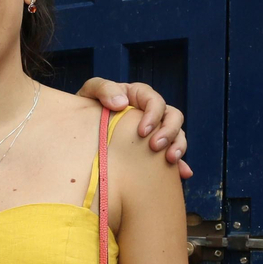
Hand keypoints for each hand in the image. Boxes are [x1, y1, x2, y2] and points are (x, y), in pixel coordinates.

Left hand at [76, 78, 191, 178]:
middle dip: (169, 131)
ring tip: (170, 160)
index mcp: (138, 96)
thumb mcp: (90, 92)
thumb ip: (103, 89)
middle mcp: (151, 112)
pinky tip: (184, 174)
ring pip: (178, 135)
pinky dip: (180, 165)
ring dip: (178, 146)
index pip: (155, 101)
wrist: (78, 128)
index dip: (153, 115)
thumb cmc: (86, 107)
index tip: (142, 132)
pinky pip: (171, 156)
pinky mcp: (153, 150)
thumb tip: (122, 104)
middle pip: (173, 117)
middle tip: (156, 147)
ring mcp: (155, 131)